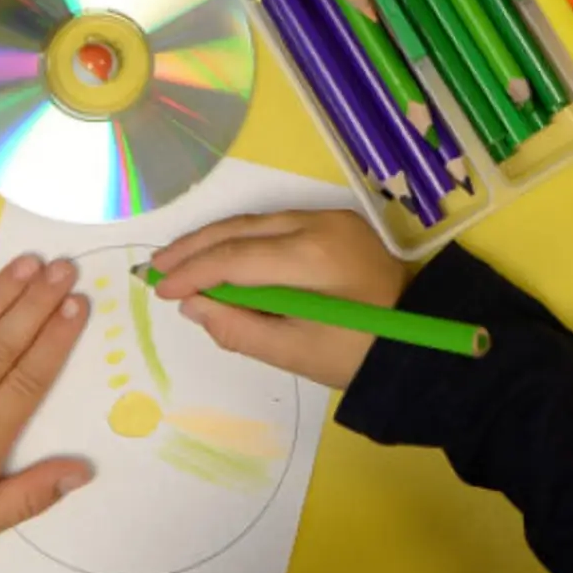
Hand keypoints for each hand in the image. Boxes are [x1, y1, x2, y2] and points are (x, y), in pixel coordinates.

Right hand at [146, 209, 409, 390]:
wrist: (420, 337)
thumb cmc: (361, 354)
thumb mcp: (297, 353)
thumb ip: (239, 329)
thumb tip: (193, 306)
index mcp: (315, 256)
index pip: (237, 258)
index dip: (193, 273)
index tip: (159, 290)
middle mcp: (321, 224)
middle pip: (241, 230)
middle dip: (193, 248)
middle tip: (153, 269)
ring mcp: (330, 219)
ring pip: (255, 223)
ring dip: (214, 242)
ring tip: (175, 263)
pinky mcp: (335, 224)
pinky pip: (275, 227)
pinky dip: (241, 242)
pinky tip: (216, 258)